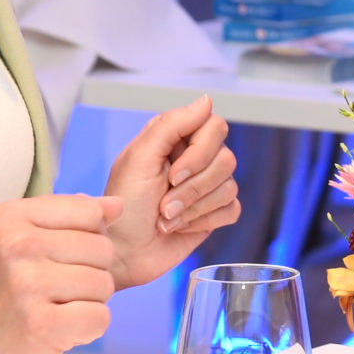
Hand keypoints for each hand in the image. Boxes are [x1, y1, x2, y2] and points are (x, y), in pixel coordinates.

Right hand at [0, 193, 121, 353]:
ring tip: (52, 312)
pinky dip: (87, 330)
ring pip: (105, 284)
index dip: (87, 240)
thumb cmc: (5, 297)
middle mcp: (16, 245)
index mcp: (10, 217)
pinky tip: (57, 334)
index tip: (53, 261)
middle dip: (90, 275)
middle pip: (103, 248)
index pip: (90, 212)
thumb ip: (74, 219)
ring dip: (88, 304)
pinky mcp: (41, 325)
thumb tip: (118, 205)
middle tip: (51, 294)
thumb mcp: (26, 244)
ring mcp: (26, 285)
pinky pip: (100, 317)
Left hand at [102, 96, 240, 287]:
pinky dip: (204, 221)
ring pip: (230, 185)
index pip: (214, 126)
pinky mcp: (214, 214)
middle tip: (164, 204)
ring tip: (166, 218)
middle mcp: (194, 158)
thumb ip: (171, 125)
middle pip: (226, 158)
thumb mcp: (138, 159)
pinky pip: (232, 209)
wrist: (121, 253)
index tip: (172, 174)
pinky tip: (181, 227)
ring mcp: (206, 187)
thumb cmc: (123, 206)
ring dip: (193, 208)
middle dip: (193, 188)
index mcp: (175, 139)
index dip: (199, 152)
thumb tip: (206, 100)